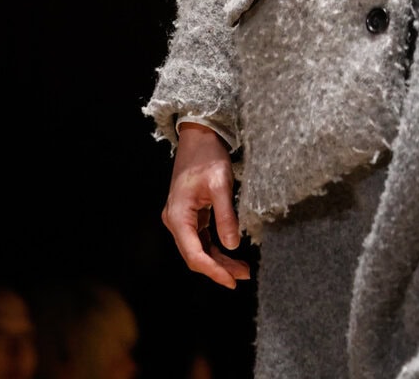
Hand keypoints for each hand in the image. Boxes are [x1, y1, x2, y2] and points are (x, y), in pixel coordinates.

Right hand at [162, 122, 250, 287]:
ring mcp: (181, 219)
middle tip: (244, 276)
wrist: (198, 137)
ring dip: (218, 260)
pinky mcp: (189, 216)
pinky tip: (231, 253)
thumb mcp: (221, 184)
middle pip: (195, 255)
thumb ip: (226, 216)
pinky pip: (200, 238)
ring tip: (242, 269)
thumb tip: (233, 245)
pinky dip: (215, 248)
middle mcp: (175, 221)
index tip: (232, 281)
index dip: (213, 270)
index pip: (194, 254)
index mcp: (178, 216)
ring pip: (198, 249)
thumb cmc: (208, 156)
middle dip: (219, 268)